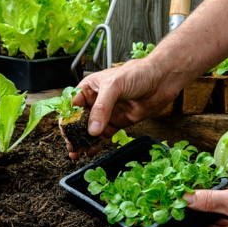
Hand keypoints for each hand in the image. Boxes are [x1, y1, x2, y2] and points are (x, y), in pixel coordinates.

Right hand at [64, 58, 179, 157]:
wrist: (162, 80)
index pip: (72, 105)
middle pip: (79, 120)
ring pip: (90, 130)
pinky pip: (104, 136)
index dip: (67, 118)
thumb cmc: (138, 73)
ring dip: (82, 142)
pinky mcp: (118, 123)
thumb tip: (92, 129)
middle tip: (71, 146)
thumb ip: (102, 108)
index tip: (65, 131)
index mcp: (90, 88)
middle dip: (73, 134)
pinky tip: (90, 152)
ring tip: (76, 153)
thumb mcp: (115, 86)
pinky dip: (96, 145)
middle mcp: (96, 101)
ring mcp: (107, 113)